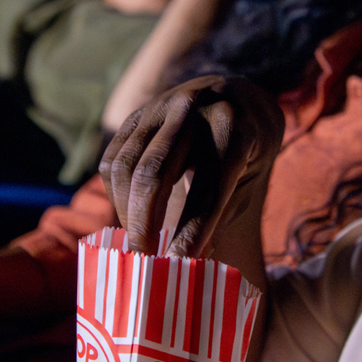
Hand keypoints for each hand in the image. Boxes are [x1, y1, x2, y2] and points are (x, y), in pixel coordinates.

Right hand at [101, 76, 282, 258]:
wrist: (237, 98)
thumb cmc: (245, 153)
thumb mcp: (248, 181)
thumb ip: (221, 216)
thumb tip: (188, 263)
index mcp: (234, 132)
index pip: (208, 189)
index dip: (192, 230)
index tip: (178, 264)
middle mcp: (193, 112)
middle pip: (155, 173)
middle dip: (145, 224)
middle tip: (144, 260)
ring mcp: (159, 110)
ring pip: (127, 167)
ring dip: (127, 213)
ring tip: (138, 243)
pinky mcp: (135, 116)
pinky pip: (113, 160)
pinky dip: (117, 195)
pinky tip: (130, 216)